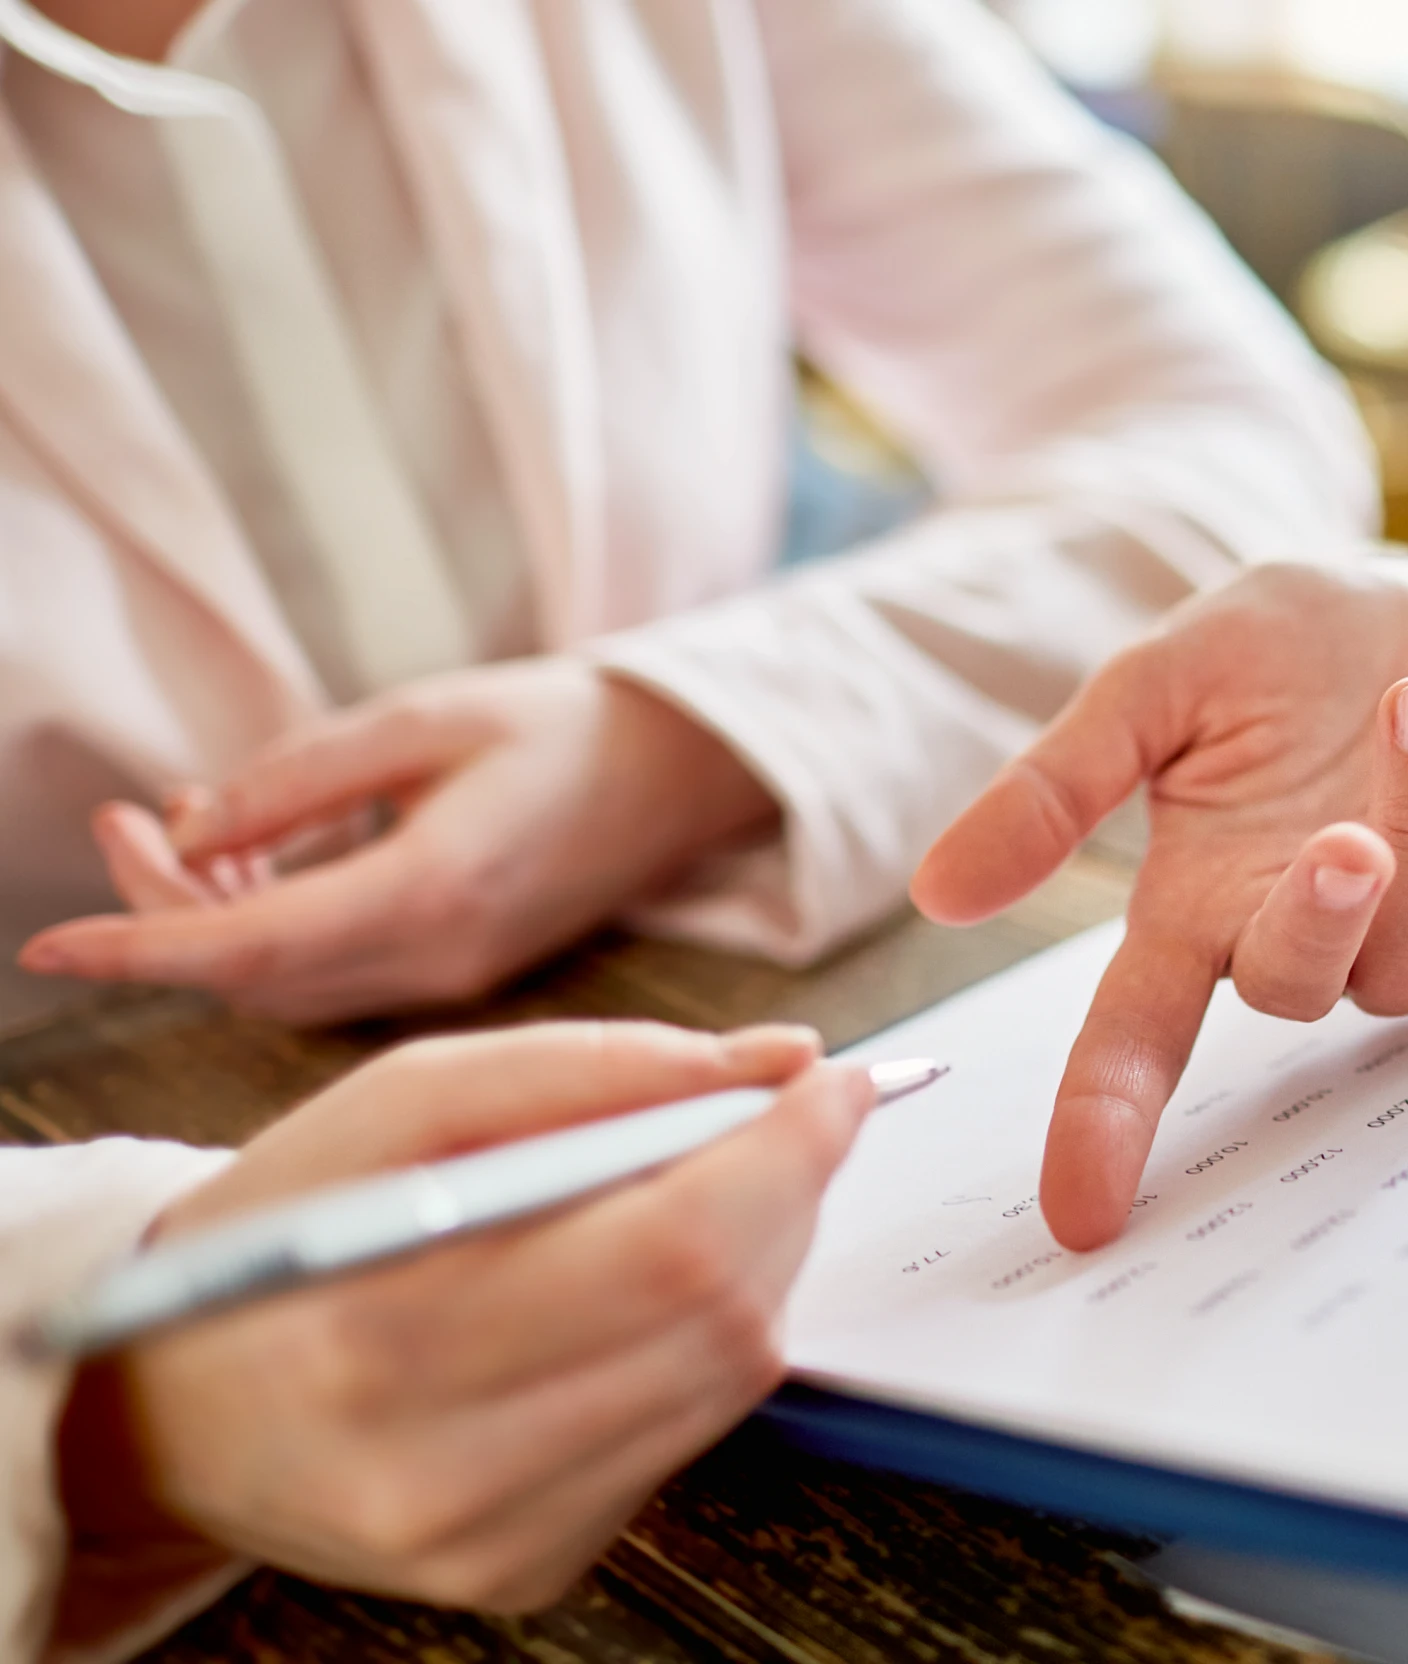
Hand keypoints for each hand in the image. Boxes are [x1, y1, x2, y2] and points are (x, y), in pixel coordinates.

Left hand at [18, 661, 777, 1024]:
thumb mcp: (426, 716)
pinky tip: (255, 855)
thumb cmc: (565, 725)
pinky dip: (268, 925)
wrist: (684, 773)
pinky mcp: (457, 966)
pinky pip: (331, 970)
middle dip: (163, 908)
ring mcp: (453, 973)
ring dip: (212, 919)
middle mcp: (441, 955)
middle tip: (119, 810)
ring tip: (178, 818)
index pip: (254, 945)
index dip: (141, 945)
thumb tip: (187, 827)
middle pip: (254, 973)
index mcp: (437, 887)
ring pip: (286, 981)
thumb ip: (301, 777)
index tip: (48, 944)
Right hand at [52, 1020, 868, 1619]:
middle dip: (785, 1194)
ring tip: (711, 1192)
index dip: (781, 1152)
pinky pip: (689, 1435)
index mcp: (384, 1333)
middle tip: (782, 1121)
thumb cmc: (289, 1231)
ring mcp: (493, 1539)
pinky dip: (705, 1340)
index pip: (669, 1245)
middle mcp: (441, 1469)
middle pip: (720, 1315)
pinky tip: (651, 1289)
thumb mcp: (399, 1102)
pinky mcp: (530, 1570)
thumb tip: (774, 1059)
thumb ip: (591, 1069)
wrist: (171, 1405)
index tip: (828, 1080)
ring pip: (729, 1378)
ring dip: (760, 1263)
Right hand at [910, 561, 1407, 1249]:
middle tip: (1345, 840)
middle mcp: (1293, 940)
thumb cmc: (1280, 652)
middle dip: (1319, 921)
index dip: (1105, 1122)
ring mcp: (1404, 935)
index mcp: (1193, 908)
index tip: (1079, 1212)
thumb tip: (938, 893)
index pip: (1134, 1040)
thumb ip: (1057, 785)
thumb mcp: (1151, 689)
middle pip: (1291, 993)